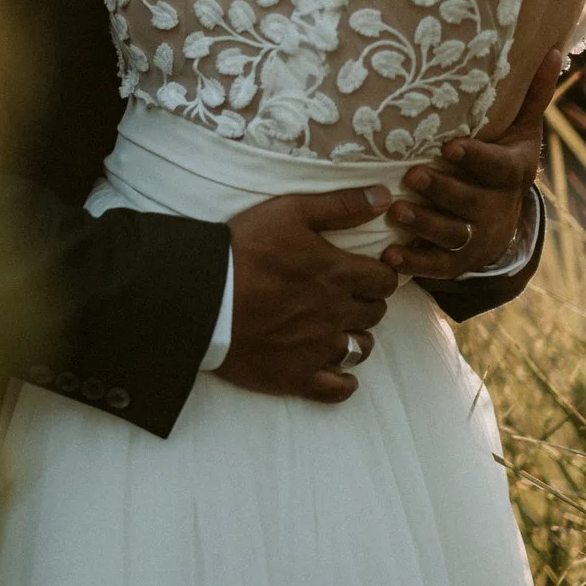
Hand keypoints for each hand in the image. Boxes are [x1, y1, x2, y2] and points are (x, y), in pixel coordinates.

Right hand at [215, 185, 400, 403]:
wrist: (201, 296)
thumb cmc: (243, 249)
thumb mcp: (290, 212)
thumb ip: (341, 205)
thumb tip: (384, 196)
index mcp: (338, 274)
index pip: (385, 280)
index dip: (378, 275)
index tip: (364, 273)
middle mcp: (336, 314)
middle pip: (374, 314)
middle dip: (365, 303)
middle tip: (344, 296)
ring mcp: (317, 349)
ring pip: (361, 349)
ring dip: (355, 337)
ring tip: (336, 328)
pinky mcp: (295, 376)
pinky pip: (337, 389)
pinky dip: (343, 382)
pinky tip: (336, 371)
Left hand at [381, 53, 559, 278]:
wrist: (504, 222)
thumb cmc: (503, 161)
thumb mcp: (522, 130)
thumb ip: (531, 95)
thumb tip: (551, 49)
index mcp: (512, 173)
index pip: (497, 168)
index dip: (475, 159)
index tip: (450, 146)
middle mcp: (496, 208)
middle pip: (470, 202)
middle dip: (442, 190)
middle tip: (413, 175)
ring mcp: (477, 237)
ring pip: (452, 235)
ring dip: (424, 225)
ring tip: (395, 210)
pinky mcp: (457, 262)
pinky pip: (437, 267)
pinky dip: (415, 263)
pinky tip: (390, 255)